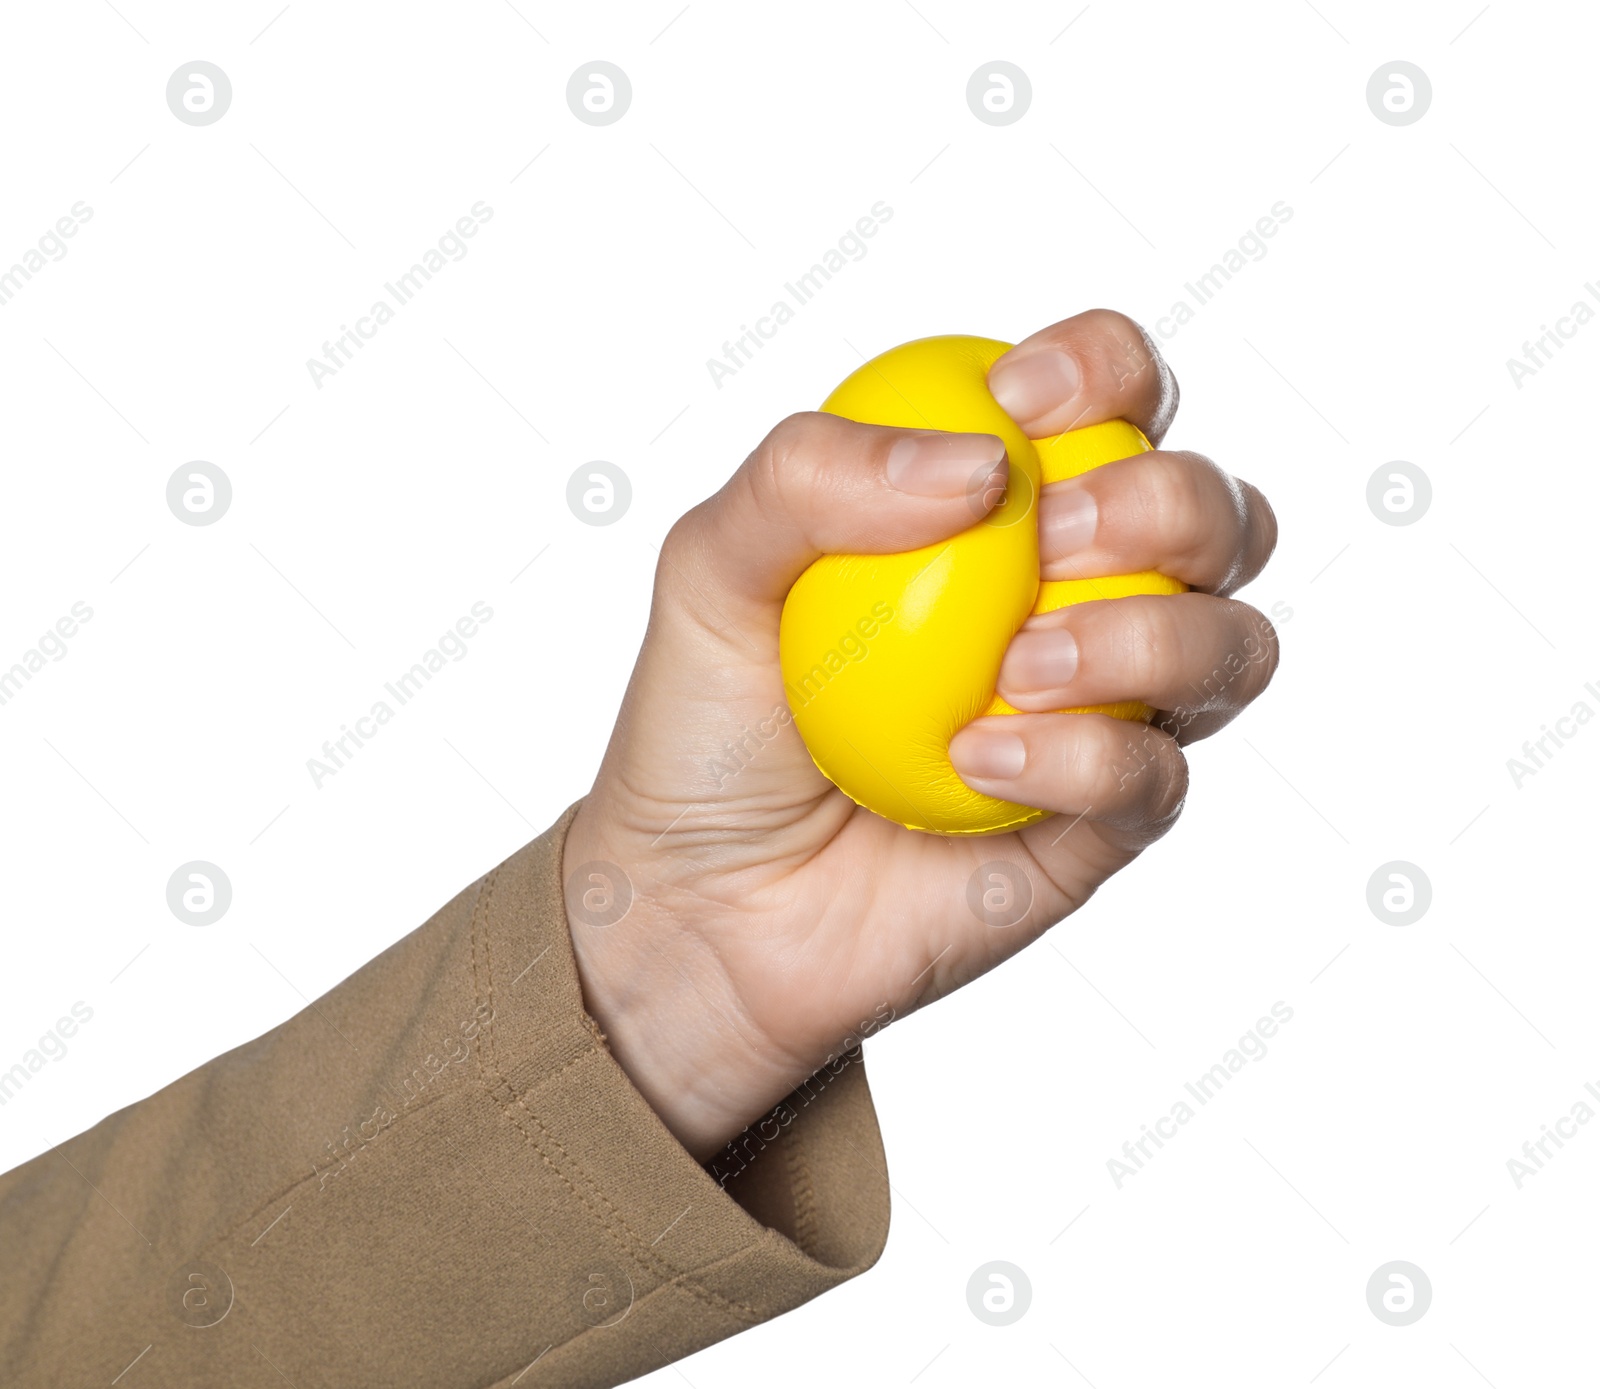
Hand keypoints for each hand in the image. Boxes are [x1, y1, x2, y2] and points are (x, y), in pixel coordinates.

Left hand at [561, 310, 1278, 1159]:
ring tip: (1018, 669)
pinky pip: (1158, 775)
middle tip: (1050, 539)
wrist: (700, 902)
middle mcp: (1077, 597)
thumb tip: (981, 463)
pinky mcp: (1105, 826)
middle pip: (1214, 510)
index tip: (1017, 400)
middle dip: (1165, 501)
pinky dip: (1085, 757)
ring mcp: (1103, 714)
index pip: (1115, 392)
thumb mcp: (710, 568)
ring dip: (1151, 633)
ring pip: (1232, 643)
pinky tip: (978, 761)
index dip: (1105, 366)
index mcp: (999, 507)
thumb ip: (809, 477)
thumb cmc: (707, 722)